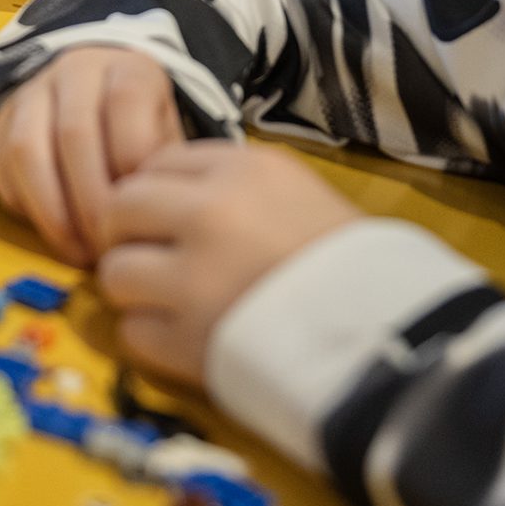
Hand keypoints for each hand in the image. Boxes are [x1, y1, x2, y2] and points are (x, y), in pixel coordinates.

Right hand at [0, 47, 185, 264]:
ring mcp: (32, 93)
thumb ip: (161, 168)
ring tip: (77, 250)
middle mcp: (76, 72)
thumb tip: (148, 218)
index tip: (140, 210)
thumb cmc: (139, 130)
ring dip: (53, 211)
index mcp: (127, 69)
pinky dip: (27, 208)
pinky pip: (3, 167)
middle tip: (107, 245)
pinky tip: (56, 233)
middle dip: (90, 200)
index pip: (126, 104)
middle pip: (74, 132)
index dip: (130, 164)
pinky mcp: (2, 123)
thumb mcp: (165, 136)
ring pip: (27, 149)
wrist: (94, 95)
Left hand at [97, 142, 362, 387]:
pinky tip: (184, 335)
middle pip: (121, 208)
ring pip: (114, 272)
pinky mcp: (186, 342)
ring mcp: (192, 279)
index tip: (170, 218)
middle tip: (153, 257)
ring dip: (135, 289)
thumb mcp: (296, 192)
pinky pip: (131, 331)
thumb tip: (167, 197)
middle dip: (129, 234)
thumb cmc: (350, 263)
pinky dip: (150, 337)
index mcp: (241, 170)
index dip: (157, 193)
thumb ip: (231, 186)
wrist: (390, 334)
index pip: (157, 163)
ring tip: (170, 301)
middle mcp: (208, 214)